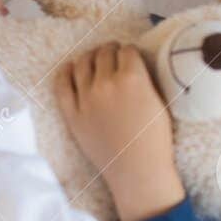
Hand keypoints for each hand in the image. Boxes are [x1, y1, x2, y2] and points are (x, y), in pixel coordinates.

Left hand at [55, 43, 184, 220]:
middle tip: (112, 54)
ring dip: (89, 57)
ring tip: (93, 59)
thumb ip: (145, 79)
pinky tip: (69, 68)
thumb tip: (133, 64)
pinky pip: (62, 85)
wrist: (137, 170)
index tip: (129, 56)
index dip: (129, 52)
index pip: (126, 50)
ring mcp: (86, 98)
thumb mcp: (159, 101)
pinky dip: (65, 72)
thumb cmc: (154, 139)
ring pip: (82, 63)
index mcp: (132, 78)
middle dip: (110, 50)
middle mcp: (106, 83)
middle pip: (103, 53)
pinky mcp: (72, 113)